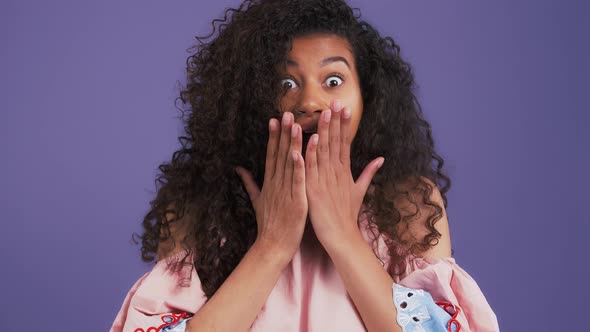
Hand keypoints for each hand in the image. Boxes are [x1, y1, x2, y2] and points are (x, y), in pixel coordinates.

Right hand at [236, 112, 307, 257]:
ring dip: (292, 143)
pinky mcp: (295, 201)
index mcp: (269, 183)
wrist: (273, 246)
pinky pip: (298, 180)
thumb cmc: (269, 225)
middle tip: (286, 113)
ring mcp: (285, 192)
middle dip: (283, 133)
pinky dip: (299, 166)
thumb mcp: (257, 200)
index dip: (273, 137)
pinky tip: (301, 152)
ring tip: (296, 125)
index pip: (271, 155)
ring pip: (289, 163)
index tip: (274, 119)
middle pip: (279, 154)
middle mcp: (276, 184)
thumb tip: (238, 168)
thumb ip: (249, 182)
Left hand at [304, 99, 383, 247]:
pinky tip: (310, 138)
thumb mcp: (359, 191)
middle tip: (335, 100)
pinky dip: (310, 153)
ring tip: (323, 112)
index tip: (343, 108)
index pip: (345, 143)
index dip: (344, 125)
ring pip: (324, 151)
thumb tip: (381, 159)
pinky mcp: (314, 189)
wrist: (341, 237)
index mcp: (344, 171)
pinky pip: (311, 168)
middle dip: (335, 121)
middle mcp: (336, 172)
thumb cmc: (347, 216)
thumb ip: (368, 173)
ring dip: (323, 131)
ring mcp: (325, 180)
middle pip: (336, 142)